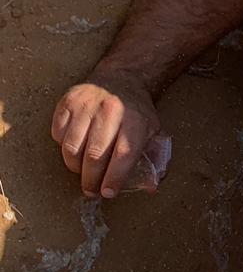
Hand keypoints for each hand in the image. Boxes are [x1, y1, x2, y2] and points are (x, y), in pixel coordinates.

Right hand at [50, 69, 160, 198]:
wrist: (121, 79)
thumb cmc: (137, 113)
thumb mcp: (155, 132)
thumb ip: (156, 159)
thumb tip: (151, 187)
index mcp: (135, 120)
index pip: (122, 155)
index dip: (114, 178)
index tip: (108, 192)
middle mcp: (110, 110)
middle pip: (94, 155)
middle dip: (91, 179)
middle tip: (91, 190)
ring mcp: (86, 105)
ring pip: (72, 147)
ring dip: (75, 166)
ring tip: (82, 171)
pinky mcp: (67, 102)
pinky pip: (58, 134)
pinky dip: (63, 146)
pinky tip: (75, 148)